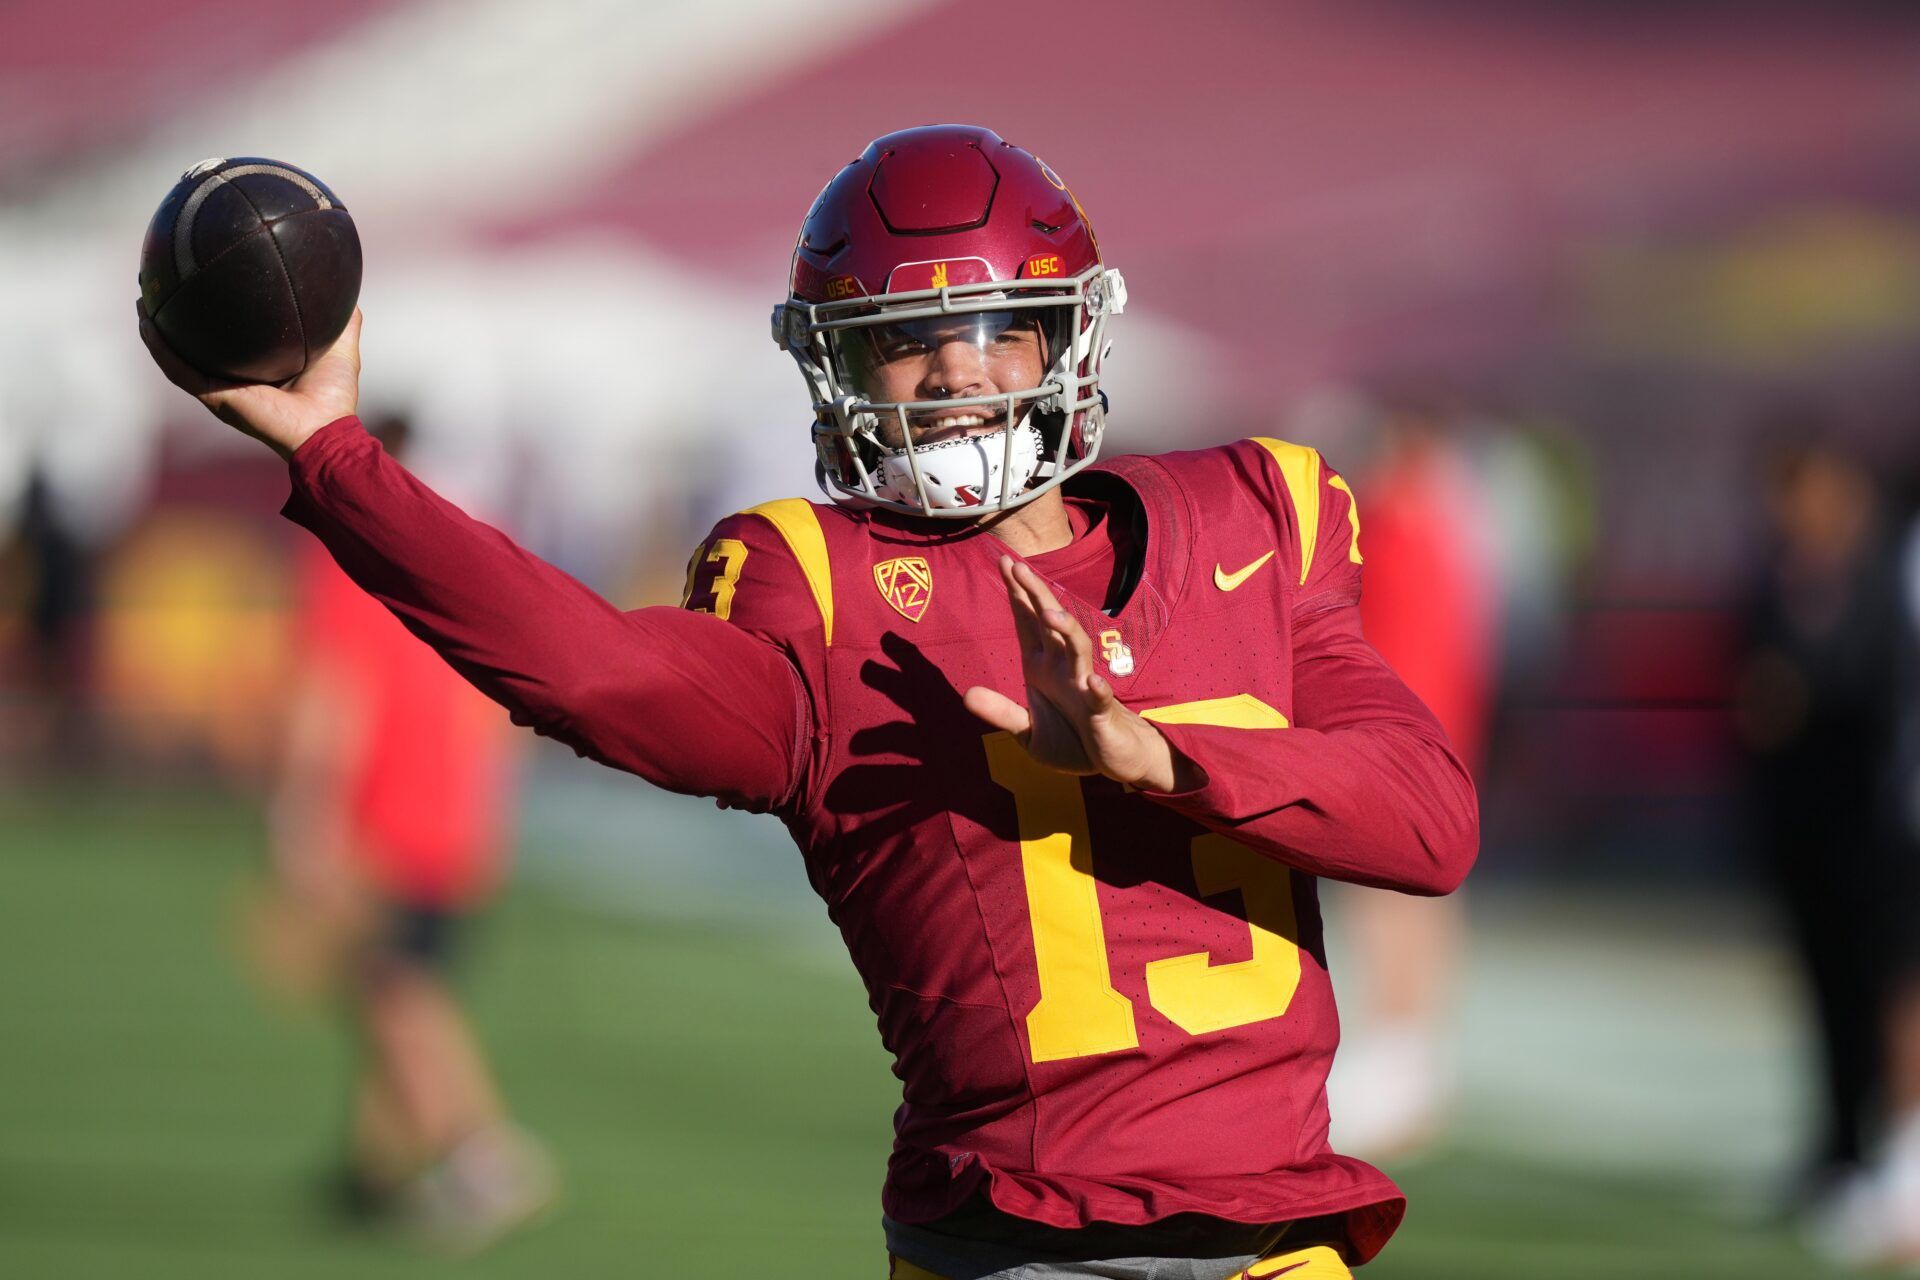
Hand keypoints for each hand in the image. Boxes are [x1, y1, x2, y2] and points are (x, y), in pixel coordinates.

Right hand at [136, 302, 362, 458]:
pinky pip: (178, 369)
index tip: (200, 276)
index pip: (226, 333)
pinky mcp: (213, 396)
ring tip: (142, 297)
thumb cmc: (334, 394)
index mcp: (254, 365)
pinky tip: (146, 323)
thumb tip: (344, 281)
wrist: (326, 429)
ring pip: (175, 353)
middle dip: (172, 314)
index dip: (210, 308)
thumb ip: (344, 316)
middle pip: (192, 340)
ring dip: (155, 327)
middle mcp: (232, 375)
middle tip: (159, 281)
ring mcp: (219, 387)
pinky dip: (160, 348)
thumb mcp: (340, 343)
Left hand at [963, 557, 1197, 791]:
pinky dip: (1098, 690)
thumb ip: (1001, 713)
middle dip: (1036, 595)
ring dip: (1066, 631)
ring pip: (1078, 649)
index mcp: (1042, 668)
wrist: (1112, 759)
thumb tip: (966, 695)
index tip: (1004, 563)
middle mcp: (1063, 668)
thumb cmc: (1071, 741)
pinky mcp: (1101, 712)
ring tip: (1049, 613)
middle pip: (1050, 623)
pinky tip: (1093, 682)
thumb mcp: (1028, 733)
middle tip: (1018, 566)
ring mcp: (1084, 687)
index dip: (1017, 594)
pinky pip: (1100, 698)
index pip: (1027, 623)